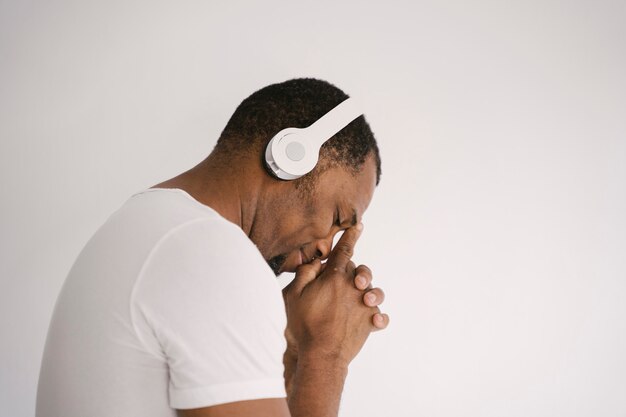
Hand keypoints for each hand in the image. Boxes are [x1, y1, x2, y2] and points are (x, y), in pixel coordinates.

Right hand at [282, 224, 385, 366]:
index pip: (343, 251)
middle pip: (359, 270)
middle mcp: (352, 287)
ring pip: (374, 291)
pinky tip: (374, 319)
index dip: (350, 237)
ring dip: (370, 292)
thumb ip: (304, 274)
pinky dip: (378, 316)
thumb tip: (315, 261)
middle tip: (346, 280)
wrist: (320, 355)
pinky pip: (380, 316)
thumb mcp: (293, 295)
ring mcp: (363, 305)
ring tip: (364, 298)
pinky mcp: (369, 323)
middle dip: (355, 271)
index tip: (359, 226)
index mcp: (333, 277)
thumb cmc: (302, 325)